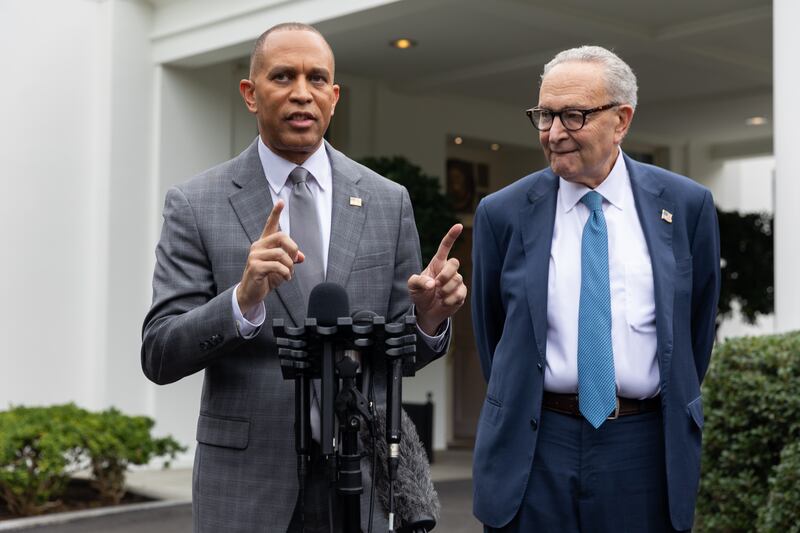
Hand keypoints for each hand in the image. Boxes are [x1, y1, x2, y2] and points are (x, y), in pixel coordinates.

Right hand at [236, 200, 303, 314]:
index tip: (280, 202)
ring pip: (281, 254)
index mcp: (264, 243)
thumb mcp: (282, 267)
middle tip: (295, 260)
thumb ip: (291, 259)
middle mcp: (258, 246)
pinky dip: (285, 273)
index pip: (270, 225)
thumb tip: (301, 257)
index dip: (275, 213)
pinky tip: (285, 278)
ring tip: (289, 274)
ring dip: (290, 266)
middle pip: (281, 236)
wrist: (251, 293)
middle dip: (293, 248)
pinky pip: (277, 266)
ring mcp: (254, 256)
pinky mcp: (255, 267)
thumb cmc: (266, 278)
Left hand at [408, 224, 466, 334]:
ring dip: (445, 290)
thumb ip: (418, 282)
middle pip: (455, 263)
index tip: (458, 225)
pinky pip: (460, 293)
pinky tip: (444, 302)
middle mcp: (448, 270)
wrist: (427, 311)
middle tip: (436, 285)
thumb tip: (431, 283)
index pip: (445, 247)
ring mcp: (456, 281)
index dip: (451, 236)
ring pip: (457, 280)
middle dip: (446, 274)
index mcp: (437, 263)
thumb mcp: (412, 286)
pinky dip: (450, 300)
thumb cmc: (420, 294)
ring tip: (438, 295)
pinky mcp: (461, 293)